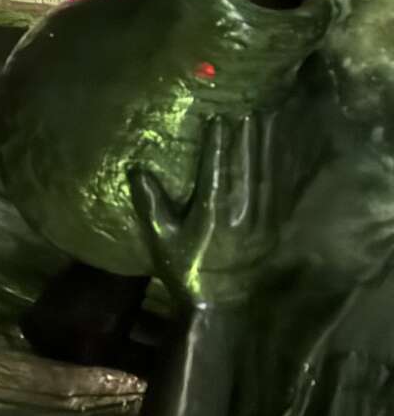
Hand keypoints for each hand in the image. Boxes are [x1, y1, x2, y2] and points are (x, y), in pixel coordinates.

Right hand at [129, 114, 287, 311]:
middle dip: (247, 137)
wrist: (219, 307)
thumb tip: (136, 169)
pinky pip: (278, 191)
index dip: (218, 143)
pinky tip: (278, 150)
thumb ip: (151, 204)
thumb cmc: (185, 270)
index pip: (216, 170)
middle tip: (247, 108)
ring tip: (265, 119)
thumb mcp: (161, 239)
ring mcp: (260, 221)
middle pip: (246, 167)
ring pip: (266, 176)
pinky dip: (278, 168)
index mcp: (212, 215)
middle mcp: (240, 214)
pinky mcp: (272, 227)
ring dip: (266, 146)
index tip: (218, 118)